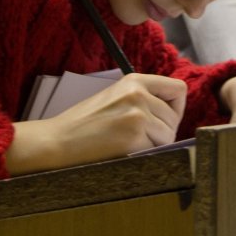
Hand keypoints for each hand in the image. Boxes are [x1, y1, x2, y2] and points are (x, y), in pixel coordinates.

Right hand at [4, 73, 186, 174]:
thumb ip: (142, 97)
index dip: (175, 107)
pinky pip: (156, 149)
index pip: (178, 89)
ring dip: (155, 144)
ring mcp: (137, 116)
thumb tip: (172, 111)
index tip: (163, 118)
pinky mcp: (134, 138)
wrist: (57, 141)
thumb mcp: (114, 96)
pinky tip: (125, 151)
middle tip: (140, 137)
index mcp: (134, 81)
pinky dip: (145, 155)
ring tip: (130, 144)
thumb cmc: (83, 123)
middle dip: (164, 130)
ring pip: (169, 135)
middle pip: (174, 116)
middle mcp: (139, 94)